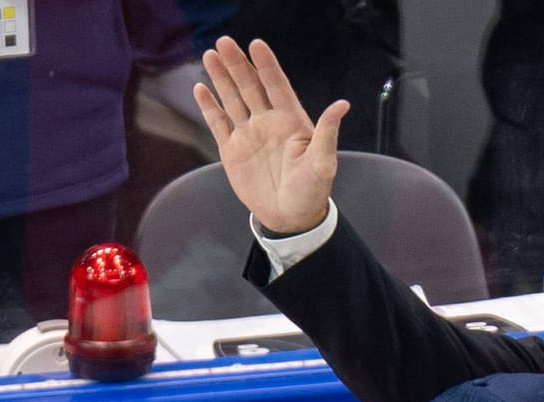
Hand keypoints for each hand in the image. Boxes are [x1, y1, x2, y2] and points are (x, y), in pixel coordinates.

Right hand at [193, 37, 347, 234]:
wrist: (291, 218)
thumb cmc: (312, 191)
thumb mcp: (323, 164)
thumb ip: (328, 133)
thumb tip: (343, 104)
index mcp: (291, 122)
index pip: (277, 87)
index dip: (267, 66)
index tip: (257, 44)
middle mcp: (269, 122)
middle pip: (251, 87)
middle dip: (238, 64)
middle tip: (225, 41)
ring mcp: (249, 134)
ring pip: (233, 99)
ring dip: (221, 78)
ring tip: (210, 54)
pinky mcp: (232, 149)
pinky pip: (219, 122)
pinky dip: (209, 106)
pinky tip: (200, 88)